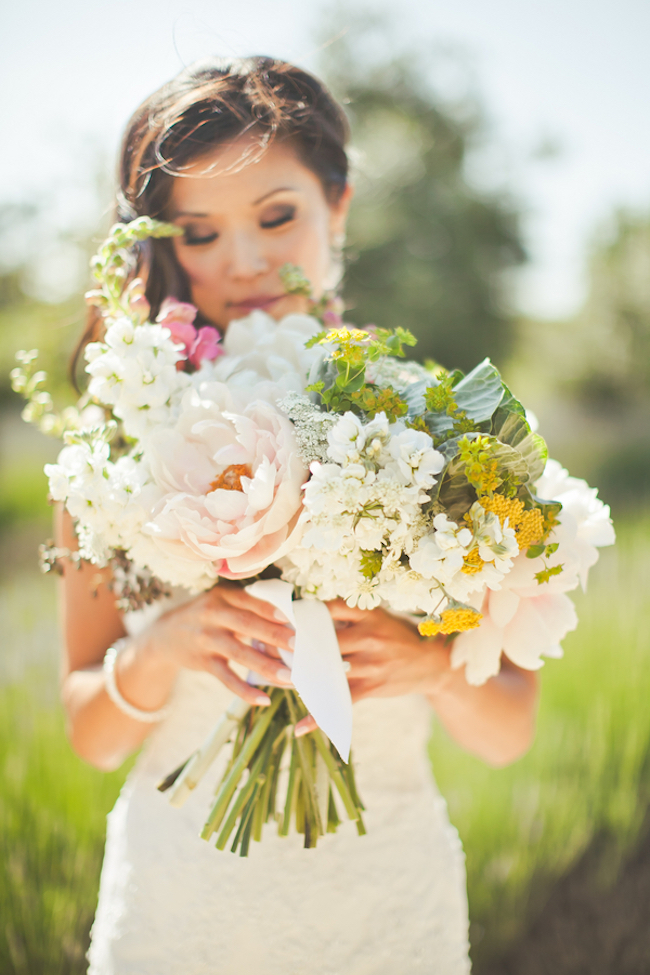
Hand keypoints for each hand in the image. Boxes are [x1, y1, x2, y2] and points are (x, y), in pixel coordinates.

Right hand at [131, 582, 295, 706]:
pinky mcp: (203, 662)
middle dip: (272, 635)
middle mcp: (212, 615)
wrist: (164, 634)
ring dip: (265, 666)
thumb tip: (288, 621)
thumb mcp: (220, 602)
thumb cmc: (206, 616)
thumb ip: (247, 607)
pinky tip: (262, 699)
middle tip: (297, 645)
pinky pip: (226, 678)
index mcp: (222, 597)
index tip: (290, 618)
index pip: (248, 601)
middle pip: (245, 624)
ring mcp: (206, 639)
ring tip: (289, 677)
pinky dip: (244, 690)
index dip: (268, 609)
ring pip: (239, 653)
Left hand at [295, 601, 446, 734]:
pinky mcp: (372, 687)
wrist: (432, 663)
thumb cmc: (399, 636)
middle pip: (322, 640)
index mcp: (368, 615)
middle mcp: (368, 637)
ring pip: (327, 670)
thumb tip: (310, 612)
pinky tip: (300, 727)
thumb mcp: (380, 616)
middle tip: (272, 648)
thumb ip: (350, 615)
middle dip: (297, 646)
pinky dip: (319, 716)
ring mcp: (370, 663)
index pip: (329, 609)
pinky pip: (341, 701)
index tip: (282, 617)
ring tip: (280, 679)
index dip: (304, 613)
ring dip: (302, 677)